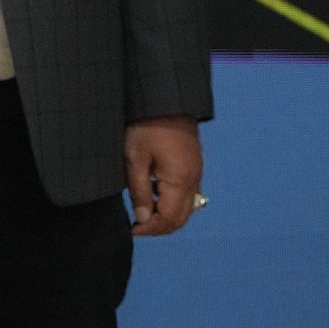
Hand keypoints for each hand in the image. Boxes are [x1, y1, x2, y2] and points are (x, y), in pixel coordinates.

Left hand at [125, 115, 201, 236]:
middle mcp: (193, 180)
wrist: (166, 98)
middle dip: (159, 227)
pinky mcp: (194, 165)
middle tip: (138, 226)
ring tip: (144, 211)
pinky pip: (189, 194)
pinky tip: (156, 195)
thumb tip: (143, 219)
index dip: (150, 229)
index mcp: (179, 180)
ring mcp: (196, 172)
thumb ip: (140, 191)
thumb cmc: (148, 126)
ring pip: (187, 208)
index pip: (168, 219)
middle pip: (181, 218)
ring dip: (167, 216)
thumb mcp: (136, 158)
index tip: (132, 229)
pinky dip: (174, 203)